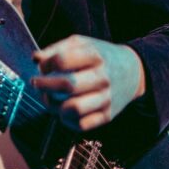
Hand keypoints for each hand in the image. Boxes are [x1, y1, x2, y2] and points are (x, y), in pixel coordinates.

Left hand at [31, 35, 145, 131]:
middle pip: (67, 85)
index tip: (42, 67)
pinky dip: (66, 120)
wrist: (132, 71)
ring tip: (49, 99)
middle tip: (36, 84)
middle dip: (44, 86)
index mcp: (94, 56)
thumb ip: (57, 49)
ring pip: (73, 109)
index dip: (45, 65)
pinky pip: (81, 125)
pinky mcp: (107, 116)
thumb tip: (36, 59)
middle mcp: (102, 77)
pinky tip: (63, 110)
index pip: (62, 61)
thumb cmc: (100, 56)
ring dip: (53, 106)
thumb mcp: (81, 43)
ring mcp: (106, 98)